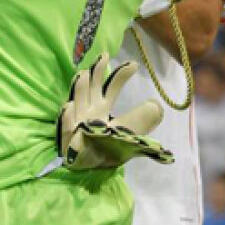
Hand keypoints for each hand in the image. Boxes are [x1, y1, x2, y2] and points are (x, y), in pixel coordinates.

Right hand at [55, 53, 169, 169]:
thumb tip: (157, 105)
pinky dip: (67, 118)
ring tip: (84, 74)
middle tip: (104, 55)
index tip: (134, 65)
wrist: (88, 169)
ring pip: (77, 100)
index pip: (111, 87)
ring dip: (80, 87)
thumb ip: (142, 119)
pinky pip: (67, 126)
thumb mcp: (130, 132)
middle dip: (97, 71)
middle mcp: (88, 110)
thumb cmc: (107, 149)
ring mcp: (76, 121)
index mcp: (101, 108)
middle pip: (92, 86)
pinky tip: (68, 107)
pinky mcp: (69, 137)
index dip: (121, 75)